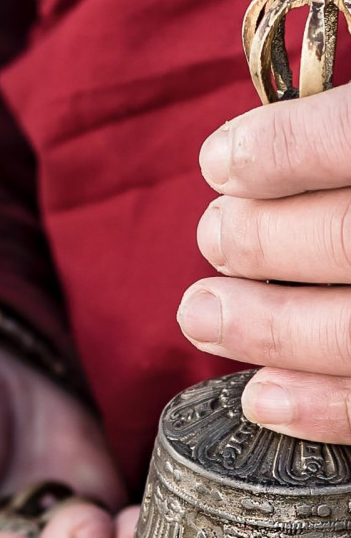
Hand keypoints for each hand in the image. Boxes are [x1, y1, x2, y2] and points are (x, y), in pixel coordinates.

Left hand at [177, 84, 350, 442]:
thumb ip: (338, 128)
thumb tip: (252, 142)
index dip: (283, 149)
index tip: (219, 162)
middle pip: (349, 239)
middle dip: (261, 241)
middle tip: (213, 236)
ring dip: (268, 327)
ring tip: (202, 313)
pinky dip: (320, 410)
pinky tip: (259, 399)